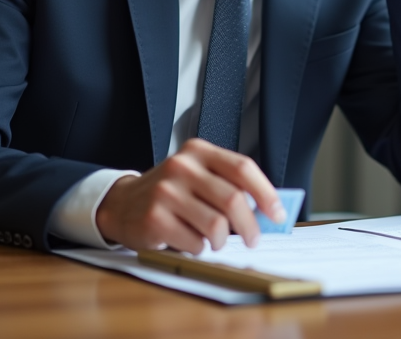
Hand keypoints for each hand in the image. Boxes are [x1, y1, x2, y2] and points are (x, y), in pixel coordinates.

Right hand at [94, 138, 283, 252]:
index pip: (242, 168)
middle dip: (250, 226)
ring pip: (216, 225)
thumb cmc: (170, 192)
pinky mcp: (154, 218)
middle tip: (253, 239)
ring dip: (222, 240)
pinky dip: (199, 248)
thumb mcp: (197, 176)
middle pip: (233, 200)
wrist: (122, 203)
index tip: (278, 213)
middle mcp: (181, 167)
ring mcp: (166, 192)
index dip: (265, 193)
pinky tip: (190, 240)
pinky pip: (194, 242)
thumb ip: (229, 185)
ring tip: (215, 240)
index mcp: (198, 151)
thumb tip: (269, 210)